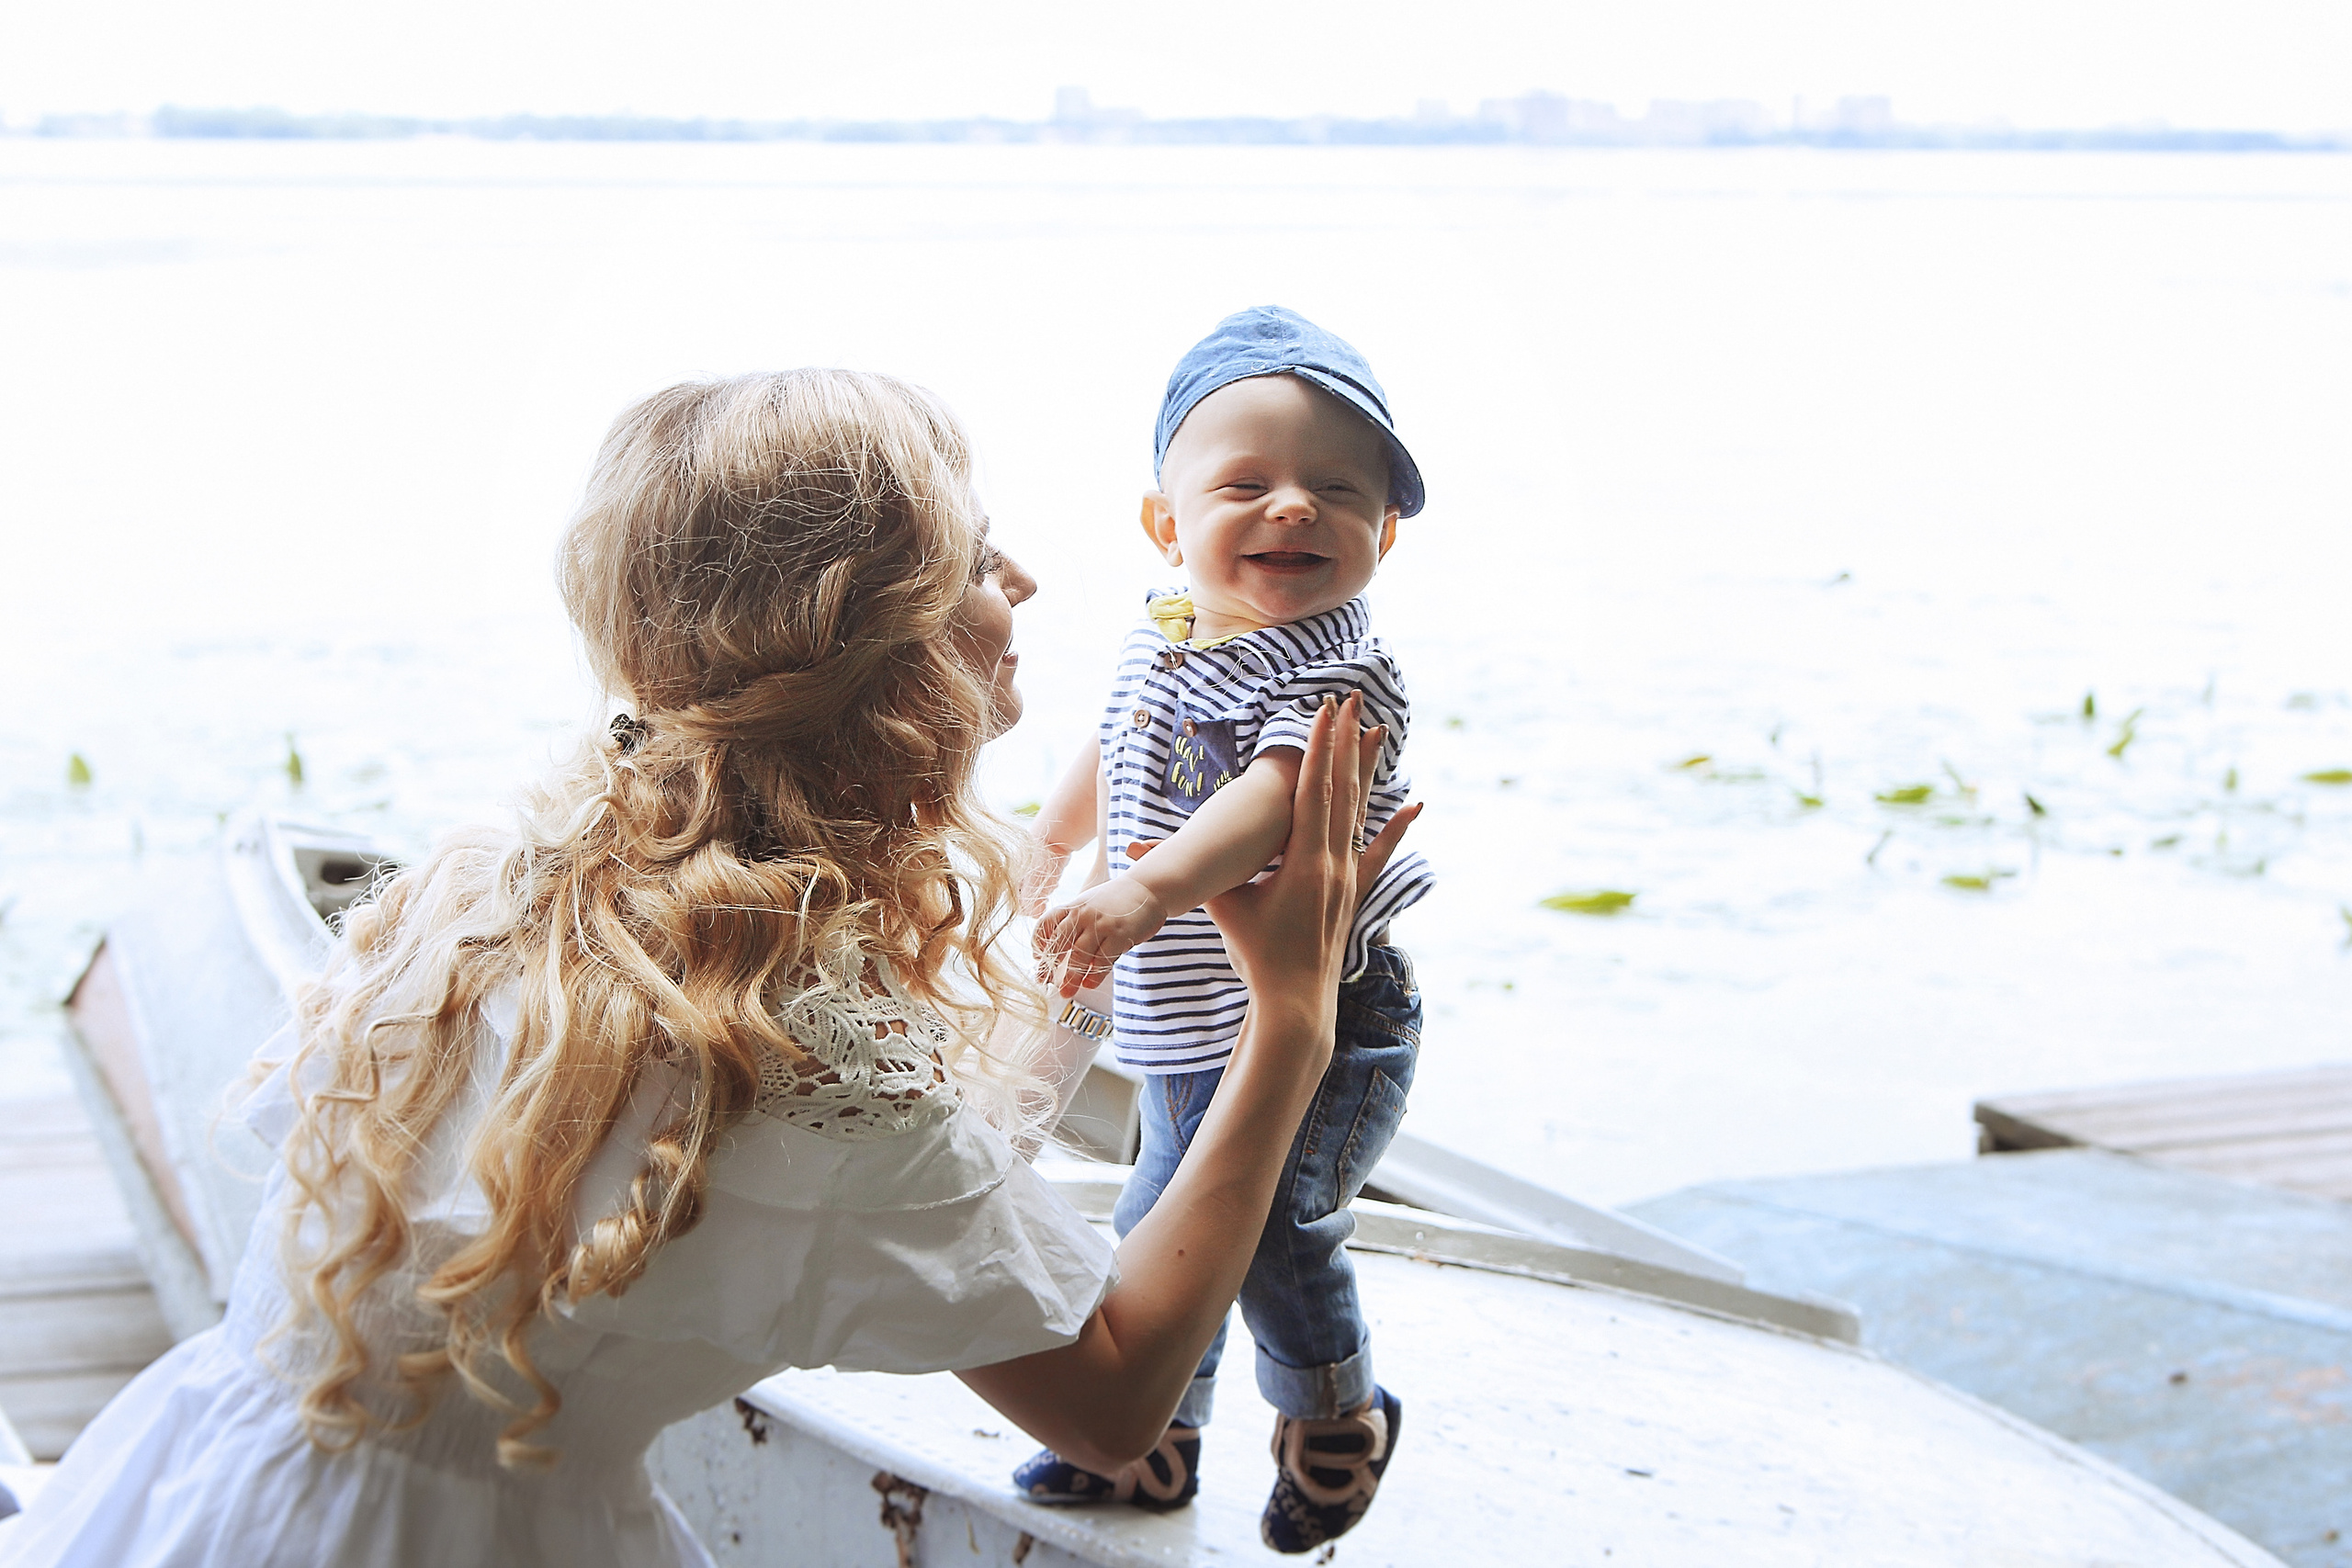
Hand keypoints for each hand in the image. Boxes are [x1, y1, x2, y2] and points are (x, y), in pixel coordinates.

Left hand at [1034, 878, 1170, 997]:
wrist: (1148, 889)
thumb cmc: (1115, 902)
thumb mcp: (1089, 906)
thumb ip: (1074, 927)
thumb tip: (1059, 960)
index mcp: (1072, 906)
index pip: (1045, 925)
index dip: (1039, 944)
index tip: (1038, 960)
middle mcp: (1083, 914)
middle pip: (1059, 945)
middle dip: (1050, 968)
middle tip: (1046, 983)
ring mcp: (1101, 924)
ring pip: (1079, 956)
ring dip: (1071, 977)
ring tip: (1067, 992)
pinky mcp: (1120, 935)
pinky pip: (1102, 960)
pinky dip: (1094, 976)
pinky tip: (1090, 984)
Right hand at [1203, 693, 1419, 1017]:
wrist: (1295, 1000)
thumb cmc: (1256, 954)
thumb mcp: (1222, 909)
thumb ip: (1187, 875)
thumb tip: (1135, 852)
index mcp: (1305, 862)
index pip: (1313, 791)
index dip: (1318, 748)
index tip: (1324, 710)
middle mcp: (1334, 863)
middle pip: (1343, 789)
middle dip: (1346, 742)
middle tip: (1353, 700)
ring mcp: (1349, 876)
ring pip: (1362, 811)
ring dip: (1367, 769)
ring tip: (1378, 730)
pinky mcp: (1355, 891)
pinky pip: (1379, 851)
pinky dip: (1396, 826)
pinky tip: (1414, 805)